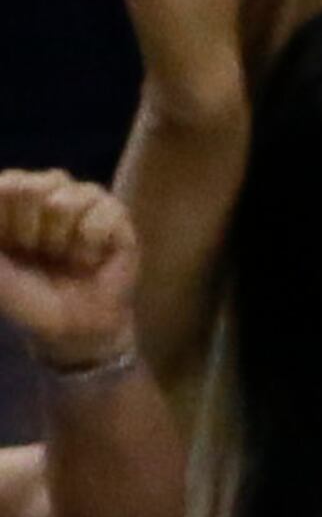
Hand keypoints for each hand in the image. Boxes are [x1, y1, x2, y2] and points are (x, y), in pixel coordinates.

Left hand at [0, 175, 139, 376]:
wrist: (76, 330)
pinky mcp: (115, 212)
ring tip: (66, 258)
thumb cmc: (31, 297)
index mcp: (9, 193)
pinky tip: (91, 260)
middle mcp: (45, 186)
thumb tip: (0, 195)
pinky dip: (89, 248)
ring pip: (62, 201)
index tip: (9, 249)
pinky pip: (100, 216)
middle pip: (27, 189)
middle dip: (29, 233)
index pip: (2, 188)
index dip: (4, 225)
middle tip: (40, 254)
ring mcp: (82, 195)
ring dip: (60, 242)